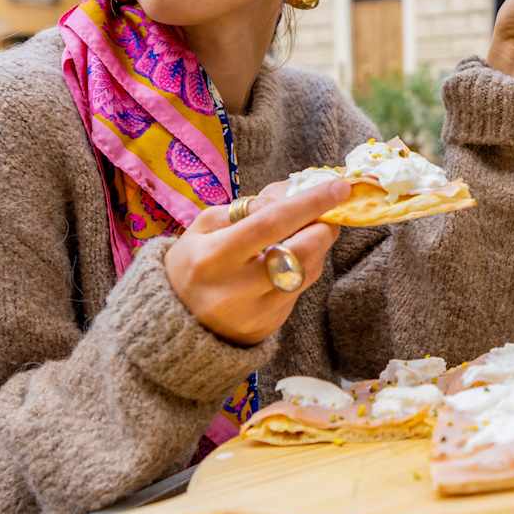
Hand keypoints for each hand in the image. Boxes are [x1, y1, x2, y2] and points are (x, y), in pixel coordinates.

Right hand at [163, 178, 350, 345]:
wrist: (174, 322)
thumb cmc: (191, 263)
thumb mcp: (203, 227)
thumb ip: (247, 208)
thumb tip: (291, 196)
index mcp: (214, 257)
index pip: (271, 223)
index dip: (308, 203)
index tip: (338, 186)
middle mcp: (236, 289)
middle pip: (300, 252)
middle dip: (323, 226)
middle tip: (329, 212)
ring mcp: (255, 313)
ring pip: (306, 273)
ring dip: (317, 247)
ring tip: (308, 232)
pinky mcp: (268, 327)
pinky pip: (298, 291)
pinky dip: (303, 270)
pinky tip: (291, 259)